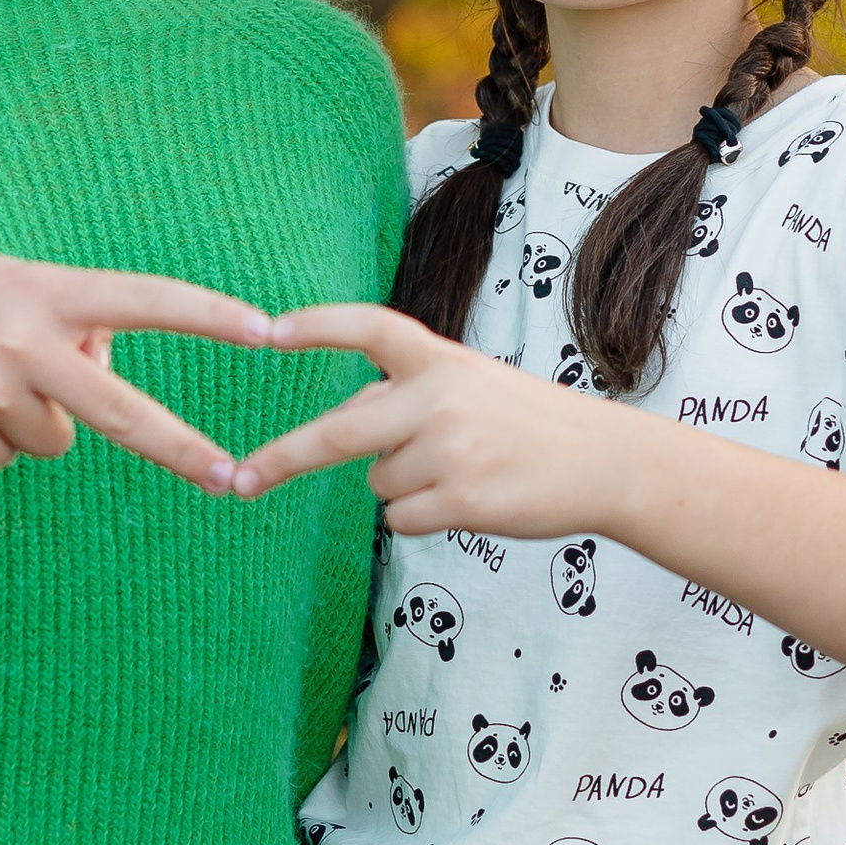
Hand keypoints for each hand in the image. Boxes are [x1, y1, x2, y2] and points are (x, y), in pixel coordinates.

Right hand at [0, 255, 271, 482]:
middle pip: (118, 410)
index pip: (143, 300)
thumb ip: (71, 316)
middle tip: (231, 478)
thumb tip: (108, 365)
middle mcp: (21, 344)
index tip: (265, 331)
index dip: (207, 315)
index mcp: (43, 293)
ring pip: (55, 442)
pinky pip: (2, 461)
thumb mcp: (13, 284)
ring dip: (29, 425)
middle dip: (180, 447)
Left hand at [227, 305, 633, 536]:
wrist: (605, 462)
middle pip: (339, 433)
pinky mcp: (465, 500)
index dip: (318, 326)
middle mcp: (441, 399)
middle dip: (282, 459)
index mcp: (442, 359)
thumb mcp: (471, 384)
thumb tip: (342, 424)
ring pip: (378, 483)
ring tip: (464, 472)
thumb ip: (406, 395)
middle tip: (240, 480)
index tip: (268, 331)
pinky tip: (468, 500)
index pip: (370, 327)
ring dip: (404, 486)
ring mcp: (453, 451)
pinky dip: (421, 517)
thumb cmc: (529, 422)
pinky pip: (401, 519)